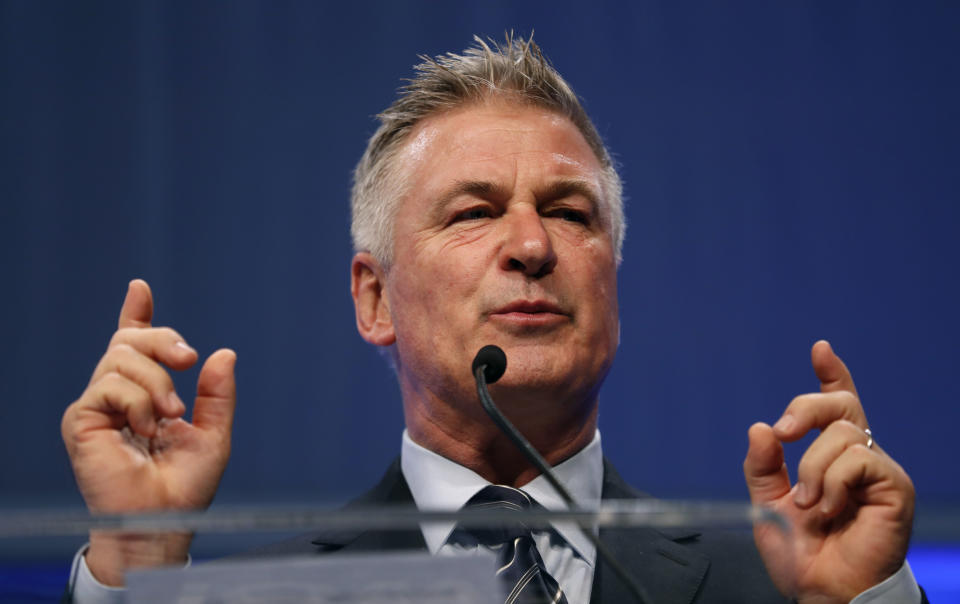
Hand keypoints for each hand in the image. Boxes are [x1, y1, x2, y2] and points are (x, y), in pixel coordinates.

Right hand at [61, 279, 236, 584]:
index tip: (139, 287)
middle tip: (189, 360)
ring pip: (122, 357)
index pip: (136, 345)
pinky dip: (137, 402)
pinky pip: (109, 385)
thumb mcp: (214, 433)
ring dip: (157, 383)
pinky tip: (145, 427)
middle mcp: (119, 395)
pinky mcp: (81, 420)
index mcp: (147, 394)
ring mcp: (98, 406)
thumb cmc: (185, 485)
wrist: (164, 518)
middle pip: (131, 340)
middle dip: (165, 340)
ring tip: (169, 416)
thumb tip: (224, 353)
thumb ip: (217, 394)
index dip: (137, 314)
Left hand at [743, 340, 913, 602]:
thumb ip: (762, 466)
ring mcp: (878, 470)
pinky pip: (858, 458)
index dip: (831, 375)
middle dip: (805, 407)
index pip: (835, 406)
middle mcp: (857, 456)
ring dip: (812, 468)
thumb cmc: (801, 551)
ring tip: (810, 504)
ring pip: (842, 433)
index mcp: (830, 456)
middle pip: (839, 404)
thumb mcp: (767, 503)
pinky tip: (829, 507)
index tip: (820, 349)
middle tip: (783, 432)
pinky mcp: (894, 486)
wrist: (823, 588)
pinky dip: (832, 480)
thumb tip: (760, 428)